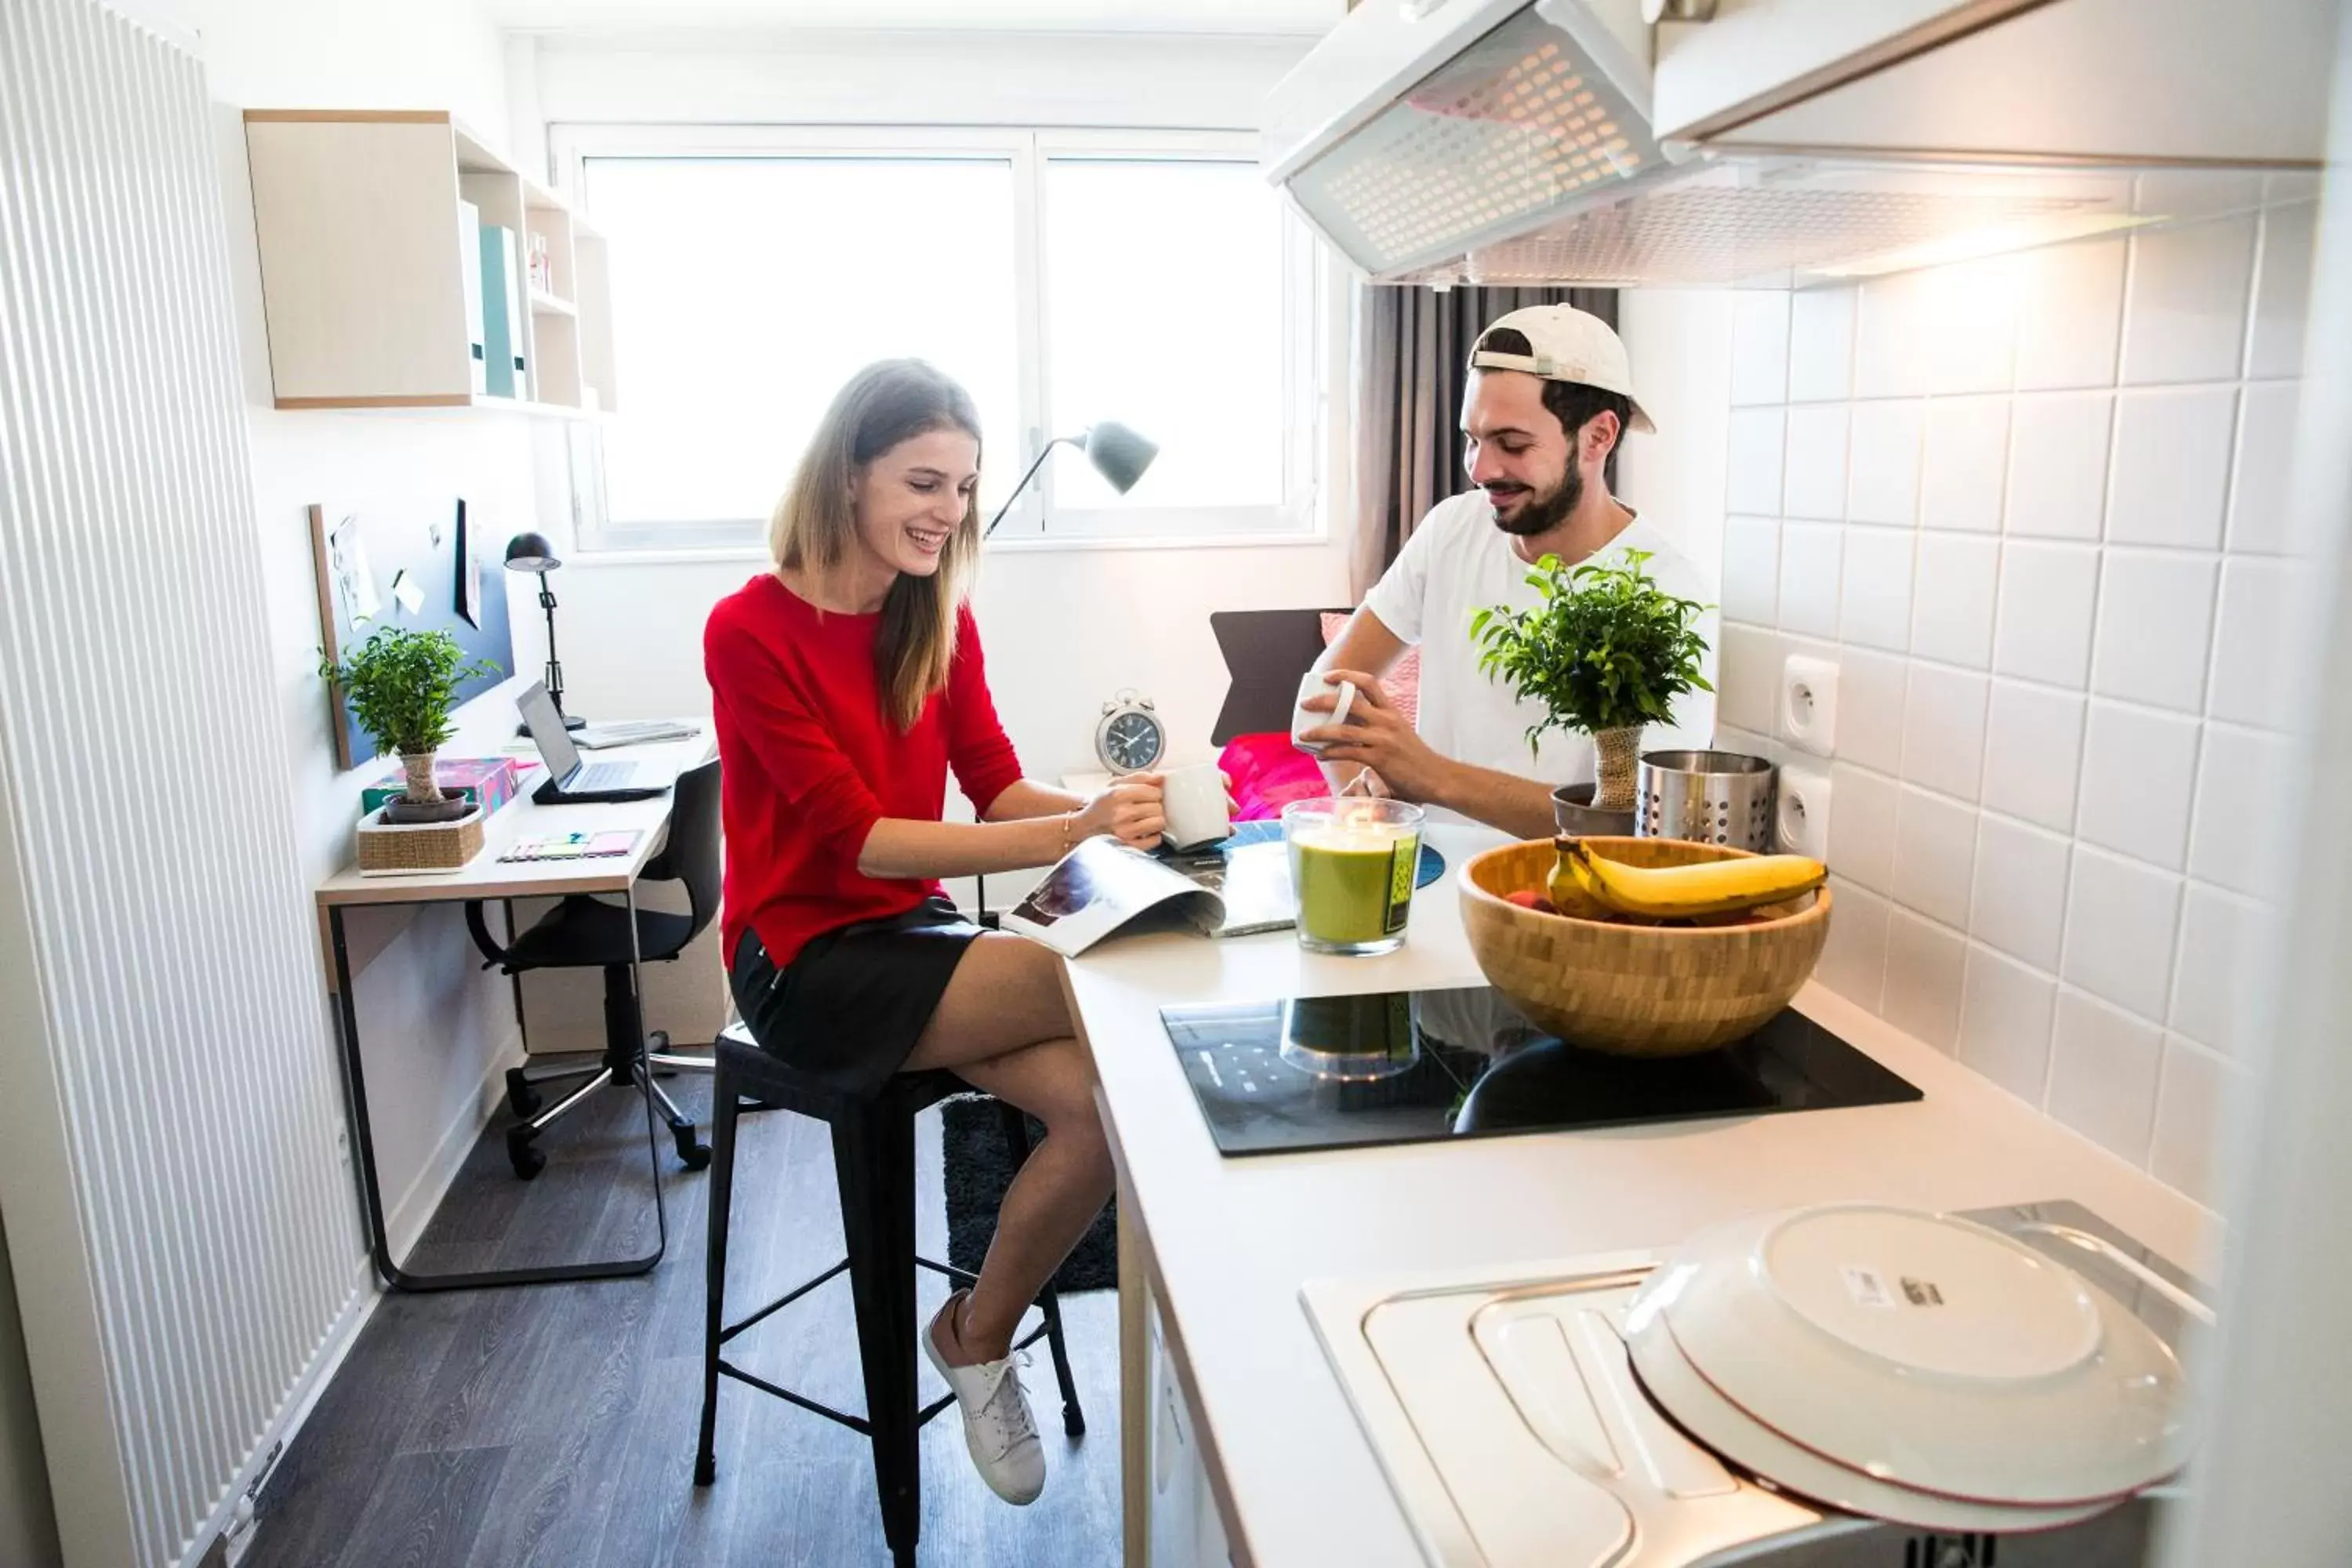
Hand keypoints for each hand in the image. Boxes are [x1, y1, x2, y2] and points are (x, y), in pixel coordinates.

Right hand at [1076, 772, 1165, 849]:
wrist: (1086, 826)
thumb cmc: (1102, 805)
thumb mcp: (1115, 784)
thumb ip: (1140, 777)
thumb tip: (1162, 777)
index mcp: (1118, 794)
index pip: (1154, 792)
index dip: (1155, 793)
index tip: (1149, 796)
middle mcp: (1121, 813)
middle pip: (1158, 807)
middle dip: (1155, 806)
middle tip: (1145, 808)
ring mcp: (1125, 832)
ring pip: (1159, 823)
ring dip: (1155, 820)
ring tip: (1145, 819)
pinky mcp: (1129, 846)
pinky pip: (1155, 840)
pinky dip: (1153, 836)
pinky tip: (1144, 831)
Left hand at [1299, 670, 1453, 807]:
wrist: (1438, 777)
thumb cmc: (1417, 760)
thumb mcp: (1399, 735)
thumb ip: (1378, 729)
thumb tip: (1350, 731)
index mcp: (1391, 711)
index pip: (1368, 683)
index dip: (1346, 676)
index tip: (1328, 677)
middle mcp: (1386, 720)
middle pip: (1350, 701)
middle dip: (1323, 700)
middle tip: (1306, 703)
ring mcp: (1383, 739)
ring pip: (1343, 729)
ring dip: (1319, 730)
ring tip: (1304, 733)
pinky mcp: (1379, 758)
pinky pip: (1348, 752)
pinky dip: (1330, 752)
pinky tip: (1320, 755)